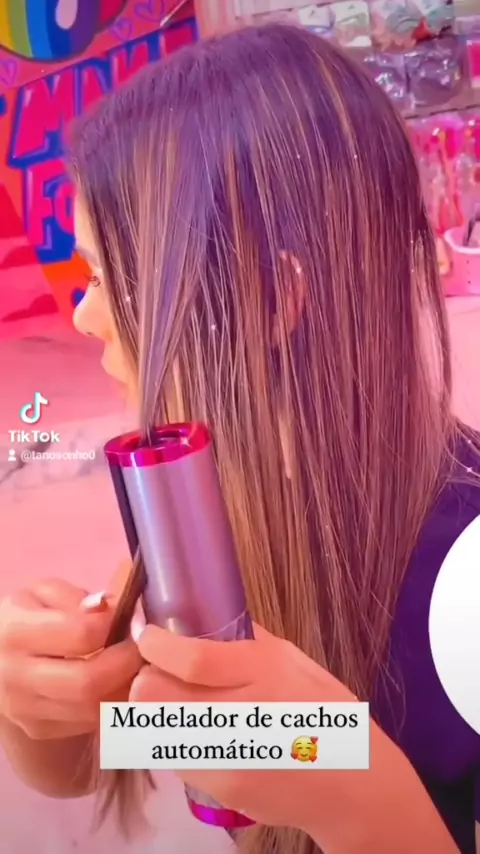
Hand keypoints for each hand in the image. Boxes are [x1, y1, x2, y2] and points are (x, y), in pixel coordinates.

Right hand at [0, 578, 141, 738]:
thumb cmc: (28, 617)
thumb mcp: (42, 593)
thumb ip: (75, 596)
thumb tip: (111, 608)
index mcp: (17, 632)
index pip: (81, 635)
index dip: (114, 625)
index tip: (130, 618)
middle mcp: (16, 676)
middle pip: (88, 682)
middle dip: (127, 664)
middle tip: (143, 648)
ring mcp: (26, 709)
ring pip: (92, 709)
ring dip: (126, 686)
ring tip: (136, 664)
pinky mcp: (38, 728)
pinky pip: (89, 722)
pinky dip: (113, 703)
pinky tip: (120, 682)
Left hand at [131, 624, 355, 837]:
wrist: (353, 786)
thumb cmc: (326, 712)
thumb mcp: (295, 661)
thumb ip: (248, 641)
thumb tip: (203, 620)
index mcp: (266, 672)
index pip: (192, 660)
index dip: (156, 646)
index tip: (147, 635)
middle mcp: (244, 715)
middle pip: (156, 695)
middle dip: (148, 678)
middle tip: (161, 673)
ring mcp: (229, 759)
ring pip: (154, 728)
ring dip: (155, 711)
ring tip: (178, 703)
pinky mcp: (220, 790)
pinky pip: (173, 757)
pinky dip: (173, 740)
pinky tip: (198, 734)